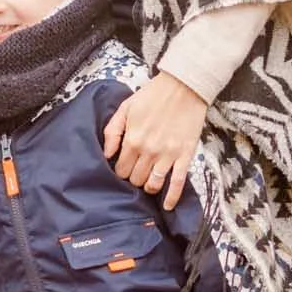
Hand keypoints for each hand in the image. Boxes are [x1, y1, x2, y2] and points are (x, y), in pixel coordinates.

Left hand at [102, 72, 207, 208]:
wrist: (183, 86)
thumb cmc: (153, 95)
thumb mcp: (125, 107)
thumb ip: (112, 131)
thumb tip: (106, 154)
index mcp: (133, 139)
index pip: (120, 169)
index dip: (120, 171)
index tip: (123, 168)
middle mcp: (149, 150)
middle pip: (135, 179)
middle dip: (133, 179)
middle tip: (136, 173)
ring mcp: (168, 155)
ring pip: (153, 184)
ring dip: (148, 187)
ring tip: (147, 182)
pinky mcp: (185, 156)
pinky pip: (177, 183)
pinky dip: (172, 197)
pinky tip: (167, 205)